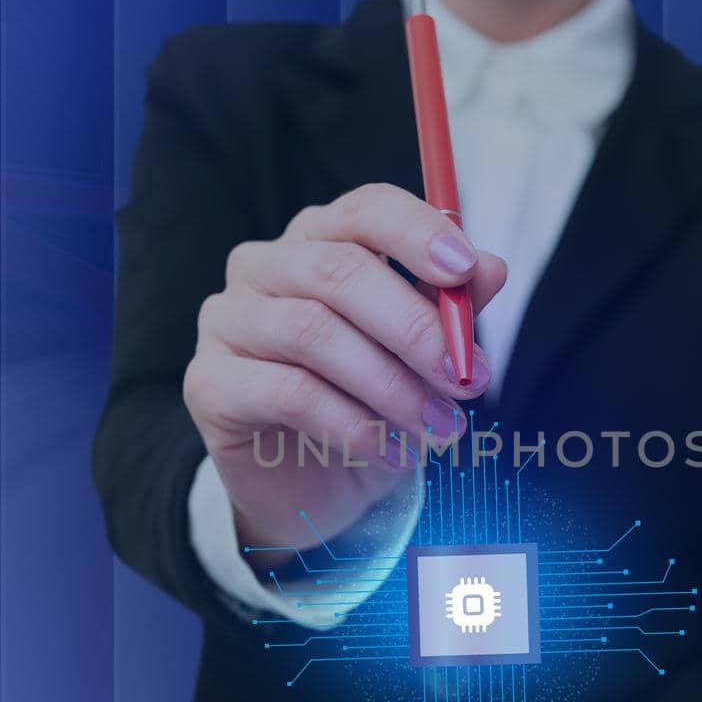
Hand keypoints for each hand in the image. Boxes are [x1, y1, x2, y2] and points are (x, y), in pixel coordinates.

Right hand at [184, 183, 507, 549]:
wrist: (314, 490)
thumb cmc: (370, 407)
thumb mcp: (421, 360)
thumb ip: (449, 310)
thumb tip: (492, 268)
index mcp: (318, 241)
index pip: (364, 211)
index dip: (416, 232)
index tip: (466, 270)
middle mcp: (263, 267)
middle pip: (338, 270)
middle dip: (414, 326)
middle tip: (467, 378)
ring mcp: (227, 320)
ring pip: (313, 331)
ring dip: (390, 385)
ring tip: (440, 428)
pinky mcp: (209, 383)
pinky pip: (287, 392)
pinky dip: (352, 424)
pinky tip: (390, 452)